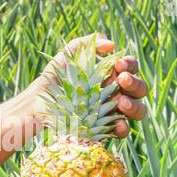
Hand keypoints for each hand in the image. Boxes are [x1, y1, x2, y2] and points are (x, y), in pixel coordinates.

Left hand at [32, 33, 149, 138]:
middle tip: (121, 80)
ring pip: (138, 110)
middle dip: (135, 83)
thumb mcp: (67, 56)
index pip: (130, 68)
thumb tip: (111, 45)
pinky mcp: (106, 131)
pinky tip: (118, 124)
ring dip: (134, 106)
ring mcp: (113, 113)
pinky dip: (124, 128)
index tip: (118, 64)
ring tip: (120, 103)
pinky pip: (123, 131)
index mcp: (111, 74)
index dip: (130, 64)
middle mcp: (117, 93)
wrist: (37, 104)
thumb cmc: (54, 79)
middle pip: (139, 89)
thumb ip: (86, 44)